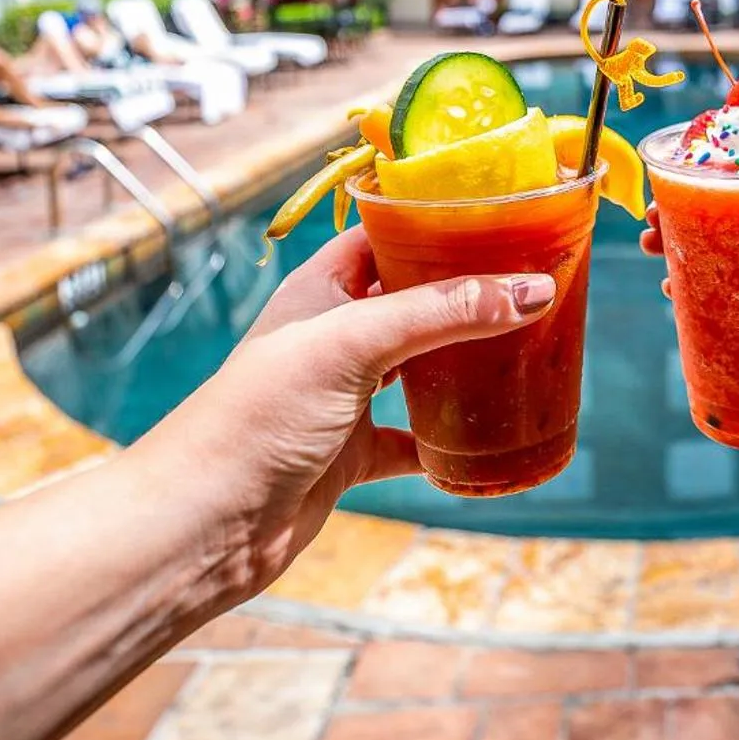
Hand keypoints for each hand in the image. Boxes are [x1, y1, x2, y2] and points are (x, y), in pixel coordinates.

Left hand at [130, 227, 554, 607]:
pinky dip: (449, 441)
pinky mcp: (351, 455)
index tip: (503, 215)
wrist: (204, 524)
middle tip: (534, 282)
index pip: (386, 235)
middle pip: (412, 301)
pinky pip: (414, 441)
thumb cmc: (258, 416)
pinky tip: (488, 438)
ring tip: (527, 346)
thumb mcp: (355, 344)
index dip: (437, 222)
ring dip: (464, 361)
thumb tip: (534, 290)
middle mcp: (332, 337)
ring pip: (418, 368)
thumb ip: (444, 313)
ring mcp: (343, 398)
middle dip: (467, 293)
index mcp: (320, 290)